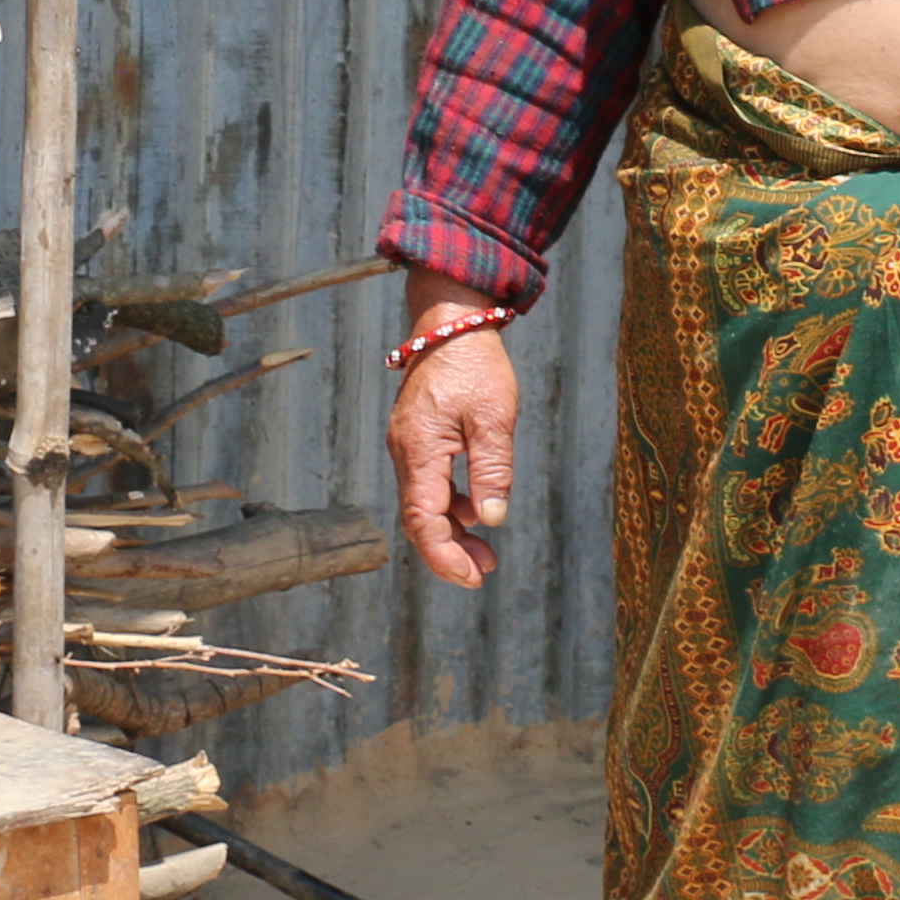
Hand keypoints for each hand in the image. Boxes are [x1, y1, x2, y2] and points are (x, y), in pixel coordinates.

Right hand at [386, 273, 524, 589]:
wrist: (452, 322)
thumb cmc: (474, 364)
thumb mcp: (494, 419)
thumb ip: (492, 471)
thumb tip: (491, 519)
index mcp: (419, 450)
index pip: (423, 520)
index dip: (444, 555)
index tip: (471, 578)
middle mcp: (406, 452)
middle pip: (419, 519)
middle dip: (448, 552)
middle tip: (482, 573)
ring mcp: (408, 445)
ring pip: (423, 504)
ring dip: (451, 532)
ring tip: (485, 553)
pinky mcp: (418, 438)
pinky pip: (429, 483)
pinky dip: (450, 505)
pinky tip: (476, 511)